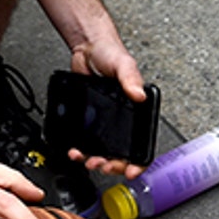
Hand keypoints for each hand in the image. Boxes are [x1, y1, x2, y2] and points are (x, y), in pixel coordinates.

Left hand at [66, 37, 147, 178]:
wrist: (86, 48)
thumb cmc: (110, 53)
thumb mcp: (123, 64)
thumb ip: (131, 78)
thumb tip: (139, 94)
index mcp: (136, 110)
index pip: (142, 143)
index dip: (138, 161)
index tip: (130, 170)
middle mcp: (122, 120)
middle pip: (122, 153)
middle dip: (113, 164)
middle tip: (103, 165)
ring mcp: (105, 122)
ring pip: (104, 151)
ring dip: (96, 161)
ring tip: (87, 160)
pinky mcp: (89, 121)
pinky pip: (87, 141)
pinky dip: (82, 150)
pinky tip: (76, 151)